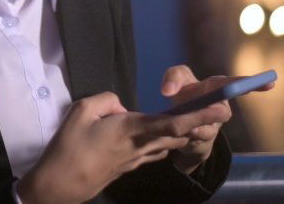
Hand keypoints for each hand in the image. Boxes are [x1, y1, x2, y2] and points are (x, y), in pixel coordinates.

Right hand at [15, 90, 230, 203]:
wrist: (61, 184)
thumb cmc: (69, 147)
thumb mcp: (81, 111)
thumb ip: (106, 100)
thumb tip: (121, 105)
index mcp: (132, 129)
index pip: (175, 121)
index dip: (201, 114)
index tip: (222, 106)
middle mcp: (142, 145)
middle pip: (180, 134)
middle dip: (201, 122)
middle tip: (220, 108)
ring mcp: (137, 159)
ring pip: (170, 143)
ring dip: (186, 132)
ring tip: (196, 119)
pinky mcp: (130, 166)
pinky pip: (156, 150)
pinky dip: (166, 140)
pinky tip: (160, 135)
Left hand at [160, 65, 275, 174]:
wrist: (176, 123)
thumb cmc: (183, 94)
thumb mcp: (176, 78)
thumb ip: (173, 77)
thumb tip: (167, 92)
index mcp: (216, 89)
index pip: (236, 84)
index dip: (252, 83)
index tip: (271, 83)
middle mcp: (220, 109)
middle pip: (222, 112)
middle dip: (215, 112)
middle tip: (215, 111)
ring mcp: (213, 128)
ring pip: (207, 129)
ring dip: (196, 125)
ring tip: (188, 124)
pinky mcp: (202, 143)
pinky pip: (196, 140)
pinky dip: (188, 135)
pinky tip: (184, 133)